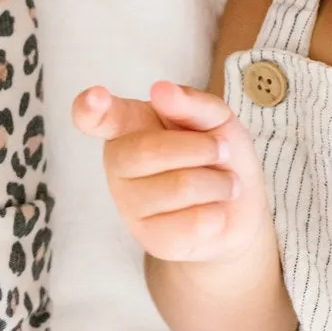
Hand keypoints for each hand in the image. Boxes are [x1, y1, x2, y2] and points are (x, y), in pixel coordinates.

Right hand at [72, 80, 274, 266]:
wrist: (240, 209)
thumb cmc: (218, 156)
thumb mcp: (216, 120)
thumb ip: (193, 103)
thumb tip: (161, 90)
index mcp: (127, 125)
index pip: (95, 116)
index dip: (91, 108)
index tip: (95, 98)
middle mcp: (119, 164)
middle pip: (148, 151)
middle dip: (202, 149)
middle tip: (223, 151)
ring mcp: (130, 205)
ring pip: (179, 188)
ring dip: (218, 183)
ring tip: (223, 184)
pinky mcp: (150, 240)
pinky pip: (190, 224)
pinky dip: (217, 215)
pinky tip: (213, 212)